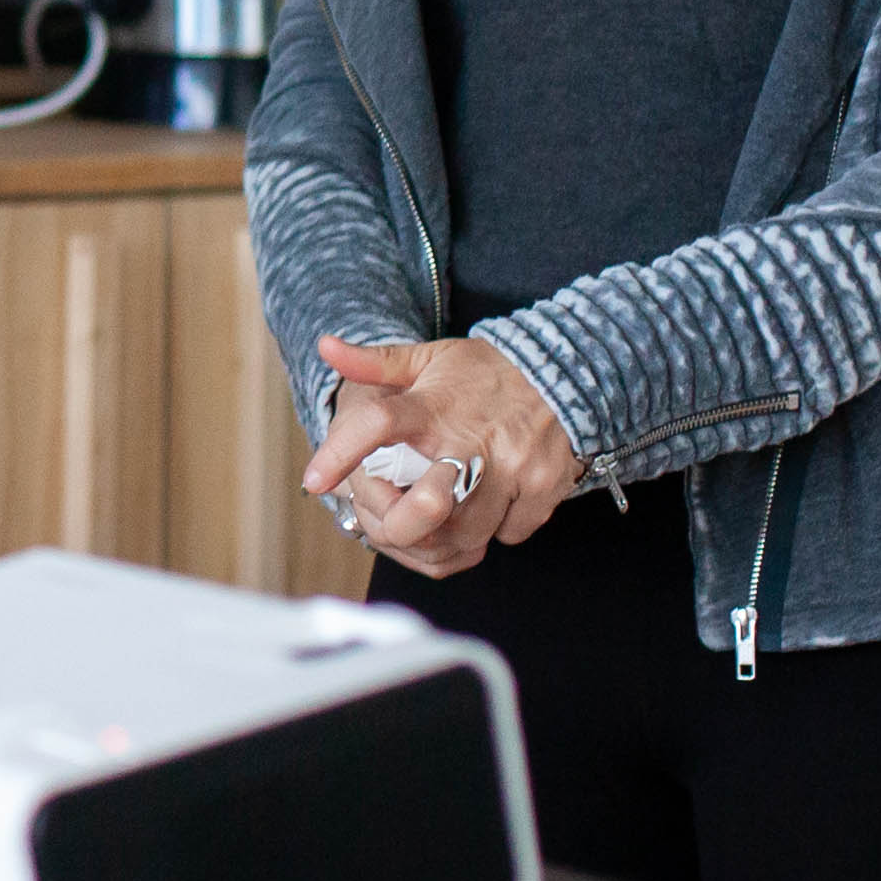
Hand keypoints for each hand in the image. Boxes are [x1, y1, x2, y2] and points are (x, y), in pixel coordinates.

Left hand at [303, 331, 581, 576]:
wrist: (566, 370)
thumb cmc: (486, 371)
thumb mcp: (429, 358)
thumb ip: (375, 362)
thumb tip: (326, 346)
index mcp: (433, 407)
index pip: (377, 423)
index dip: (340, 452)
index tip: (314, 478)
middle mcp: (473, 440)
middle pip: (426, 506)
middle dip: (400, 524)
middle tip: (393, 518)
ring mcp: (513, 468)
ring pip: (467, 532)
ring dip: (446, 533)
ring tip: (439, 513)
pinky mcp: (544, 488)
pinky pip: (508, 534)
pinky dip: (494, 530)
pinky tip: (487, 507)